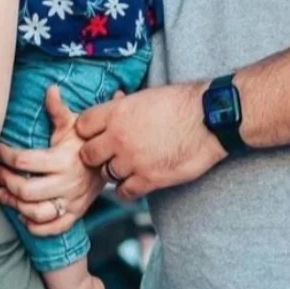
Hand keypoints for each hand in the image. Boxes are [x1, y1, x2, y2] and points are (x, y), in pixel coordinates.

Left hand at [0, 86, 105, 235]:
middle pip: (26, 190)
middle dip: (5, 181)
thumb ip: (58, 109)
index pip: (24, 161)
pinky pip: (53, 228)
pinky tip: (22, 215)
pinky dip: (35, 226)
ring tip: (1, 192)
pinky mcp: (75, 214)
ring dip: (14, 204)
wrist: (111, 162)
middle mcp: (67, 183)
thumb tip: (50, 88)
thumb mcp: (75, 123)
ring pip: (36, 212)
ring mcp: (71, 202)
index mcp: (62, 160)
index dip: (5, 155)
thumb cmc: (86, 140)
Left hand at [77, 82, 226, 200]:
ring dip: (114, 171)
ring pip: (106, 174)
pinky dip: (127, 189)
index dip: (88, 132)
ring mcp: (132, 160)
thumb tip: (114, 100)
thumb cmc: (180, 103)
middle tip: (108, 154)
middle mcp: (119, 137)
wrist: (207, 119)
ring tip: (127, 166)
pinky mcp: (148, 179)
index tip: (96, 134)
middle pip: (88, 154)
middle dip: (96, 155)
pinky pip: (124, 192)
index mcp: (116, 112)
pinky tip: (136, 181)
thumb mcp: (145, 96)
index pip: (82, 125)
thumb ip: (124, 105)